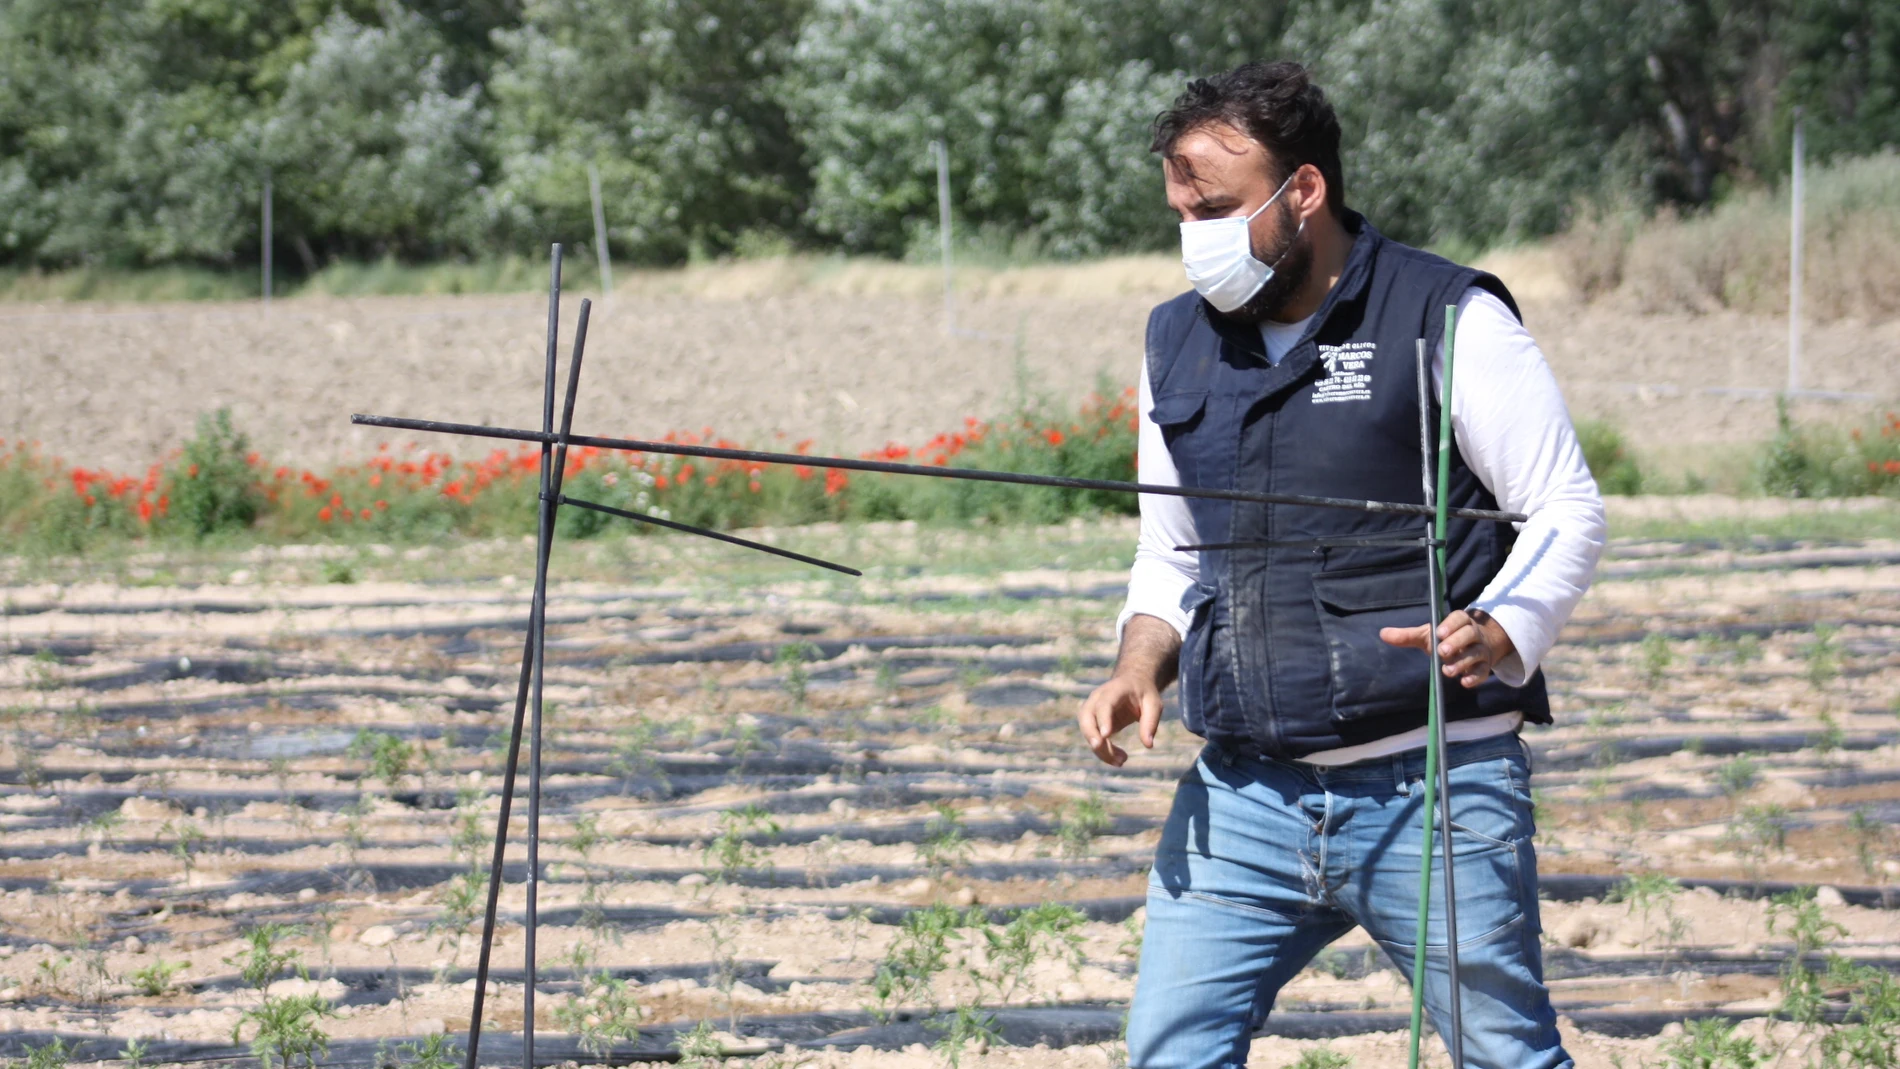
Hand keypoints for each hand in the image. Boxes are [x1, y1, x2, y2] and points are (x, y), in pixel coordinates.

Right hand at [1077, 674, 1162, 766]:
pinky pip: (1093, 738)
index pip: (1105, 703)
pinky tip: (1119, 760)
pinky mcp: (1093, 722)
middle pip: (1086, 716)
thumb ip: (1151, 722)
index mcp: (1115, 690)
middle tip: (1099, 748)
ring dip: (1100, 749)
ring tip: (1122, 761)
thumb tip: (1148, 745)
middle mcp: (1098, 698)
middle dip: (1090, 734)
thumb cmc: (1144, 694)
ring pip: (1087, 730)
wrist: (1133, 684)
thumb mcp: (1154, 704)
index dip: (1103, 718)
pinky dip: (1103, 752)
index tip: (1106, 735)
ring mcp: (1092, 709)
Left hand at [1380, 607, 1514, 688]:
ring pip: (1476, 654)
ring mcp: (1480, 650)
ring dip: (1462, 662)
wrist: (1477, 645)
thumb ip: (1407, 635)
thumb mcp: (1427, 635)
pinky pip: (1483, 671)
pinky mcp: (1484, 666)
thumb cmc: (1447, 638)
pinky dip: (1474, 677)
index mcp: (1460, 621)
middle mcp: (1474, 634)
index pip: (1459, 618)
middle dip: (1456, 643)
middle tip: (1442, 651)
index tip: (1439, 632)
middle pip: (1469, 634)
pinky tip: (1464, 683)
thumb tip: (1382, 633)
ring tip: (1447, 670)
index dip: (1450, 624)